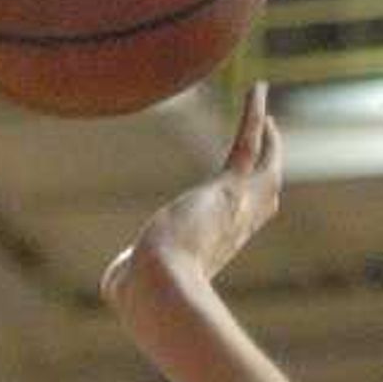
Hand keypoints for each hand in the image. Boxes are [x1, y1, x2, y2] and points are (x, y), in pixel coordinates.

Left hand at [101, 84, 281, 313]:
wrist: (156, 290)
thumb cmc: (139, 293)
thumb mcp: (129, 284)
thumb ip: (124, 275)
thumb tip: (112, 281)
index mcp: (211, 253)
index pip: (235, 228)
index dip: (243, 210)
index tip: (240, 192)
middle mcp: (232, 233)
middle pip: (264, 199)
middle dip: (268, 171)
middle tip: (270, 140)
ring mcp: (238, 211)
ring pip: (266, 169)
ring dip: (269, 140)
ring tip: (264, 109)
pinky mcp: (231, 190)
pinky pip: (248, 144)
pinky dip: (254, 116)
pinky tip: (256, 88)